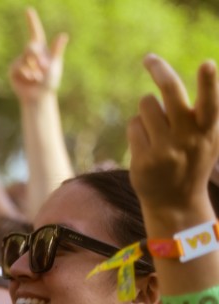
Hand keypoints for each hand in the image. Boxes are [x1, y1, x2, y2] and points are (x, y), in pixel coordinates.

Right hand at [9, 8, 67, 102]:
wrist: (38, 97)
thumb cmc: (50, 82)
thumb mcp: (55, 65)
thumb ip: (56, 50)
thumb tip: (63, 35)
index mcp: (41, 50)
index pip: (35, 32)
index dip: (31, 21)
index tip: (28, 9)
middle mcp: (30, 53)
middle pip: (30, 46)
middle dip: (36, 55)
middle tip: (42, 66)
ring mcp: (21, 61)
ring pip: (24, 58)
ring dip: (33, 68)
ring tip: (37, 77)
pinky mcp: (14, 70)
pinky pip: (18, 66)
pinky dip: (26, 73)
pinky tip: (29, 79)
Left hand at [128, 54, 218, 219]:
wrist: (176, 203)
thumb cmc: (193, 161)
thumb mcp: (208, 139)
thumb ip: (205, 113)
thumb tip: (201, 74)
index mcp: (208, 130)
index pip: (211, 102)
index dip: (209, 82)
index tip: (207, 63)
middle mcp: (188, 138)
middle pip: (169, 92)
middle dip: (159, 69)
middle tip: (149, 58)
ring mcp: (164, 149)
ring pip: (146, 105)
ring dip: (148, 108)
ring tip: (156, 126)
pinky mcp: (143, 159)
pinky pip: (133, 125)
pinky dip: (138, 128)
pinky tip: (146, 145)